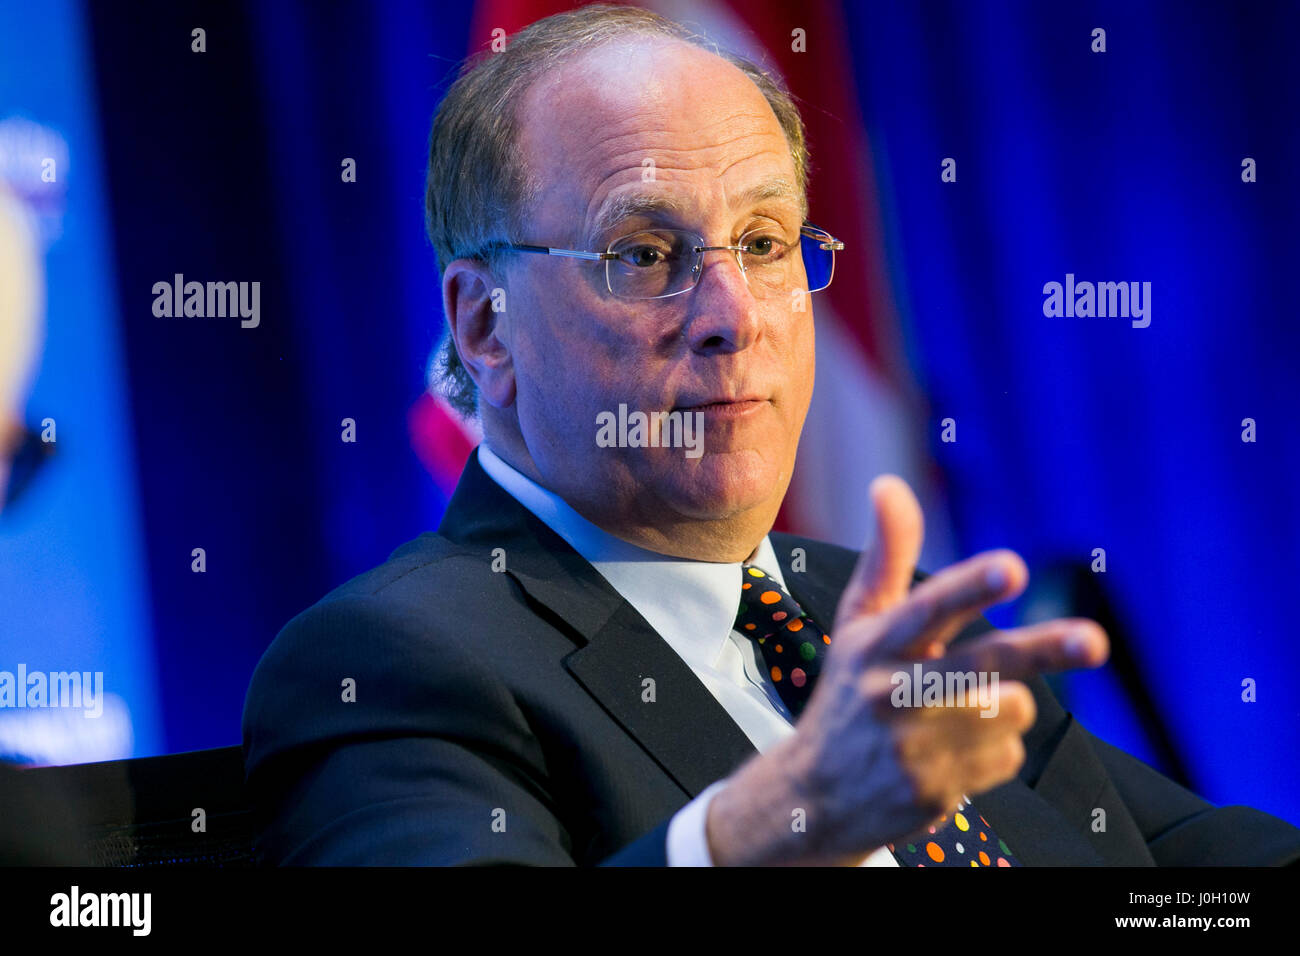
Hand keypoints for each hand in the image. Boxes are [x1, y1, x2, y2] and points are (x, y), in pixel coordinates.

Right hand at [706, 475, 1108, 865]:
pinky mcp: (932, 793)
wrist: (813, 797)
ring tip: (958, 716)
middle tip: (1093, 640)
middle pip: (985, 664)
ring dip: (1005, 706)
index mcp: (875, 644)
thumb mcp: (859, 626)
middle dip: (1043, 648)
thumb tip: (888, 484)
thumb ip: (887, 557)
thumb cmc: (849, 695)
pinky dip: (993, 754)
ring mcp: (912, 748)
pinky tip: (950, 757)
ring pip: (1011, 709)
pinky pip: (1006, 757)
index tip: (1012, 568)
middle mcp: (891, 693)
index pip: (926, 608)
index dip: (971, 587)